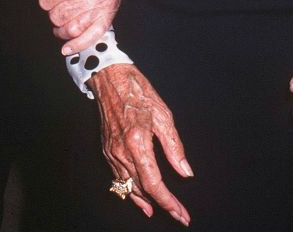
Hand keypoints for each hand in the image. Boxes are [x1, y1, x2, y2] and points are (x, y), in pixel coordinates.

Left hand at [39, 0, 128, 53]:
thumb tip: (48, 3)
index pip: (47, 1)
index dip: (44, 0)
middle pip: (59, 16)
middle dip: (53, 14)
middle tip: (55, 8)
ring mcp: (102, 2)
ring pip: (73, 28)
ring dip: (61, 30)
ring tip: (59, 27)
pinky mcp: (110, 11)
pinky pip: (94, 34)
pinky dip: (79, 45)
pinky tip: (67, 49)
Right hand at [90, 63, 192, 224]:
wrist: (109, 78)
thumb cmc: (138, 91)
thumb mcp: (163, 114)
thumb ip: (174, 146)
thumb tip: (185, 171)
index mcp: (137, 142)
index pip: (154, 183)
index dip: (169, 202)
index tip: (182, 213)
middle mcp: (121, 151)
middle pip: (142, 189)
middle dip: (162, 205)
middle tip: (180, 214)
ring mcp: (111, 151)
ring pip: (128, 187)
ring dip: (146, 201)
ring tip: (163, 210)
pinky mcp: (106, 149)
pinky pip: (118, 178)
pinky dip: (130, 191)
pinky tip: (139, 197)